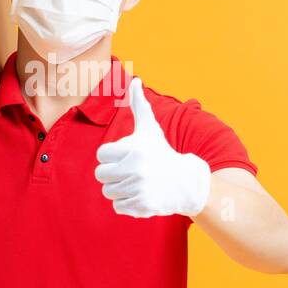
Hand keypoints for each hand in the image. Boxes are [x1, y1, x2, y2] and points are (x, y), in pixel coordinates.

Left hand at [94, 77, 211, 217]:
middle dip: (113, 174)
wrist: (186, 182)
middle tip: (131, 172)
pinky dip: (127, 203)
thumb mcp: (150, 129)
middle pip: (101, 175)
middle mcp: (136, 168)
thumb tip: (135, 80)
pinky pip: (118, 206)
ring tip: (138, 183)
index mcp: (133, 148)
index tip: (128, 156)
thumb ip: (139, 105)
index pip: (101, 155)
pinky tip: (142, 194)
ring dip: (120, 188)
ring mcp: (139, 188)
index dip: (112, 156)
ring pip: (108, 192)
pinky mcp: (141, 206)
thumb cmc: (162, 152)